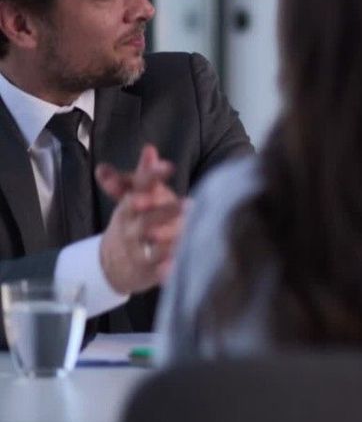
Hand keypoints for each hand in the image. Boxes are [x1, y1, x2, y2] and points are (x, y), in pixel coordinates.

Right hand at [95, 145, 183, 294]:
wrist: (111, 264)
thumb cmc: (133, 222)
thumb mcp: (133, 198)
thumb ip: (142, 175)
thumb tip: (150, 149)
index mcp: (130, 206)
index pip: (138, 188)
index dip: (151, 176)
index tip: (169, 166)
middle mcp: (132, 229)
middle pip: (146, 219)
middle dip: (164, 212)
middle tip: (189, 203)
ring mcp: (139, 252)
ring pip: (152, 247)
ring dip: (169, 241)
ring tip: (187, 232)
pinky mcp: (148, 272)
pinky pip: (158, 272)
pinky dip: (166, 270)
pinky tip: (177, 265)